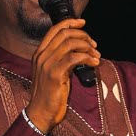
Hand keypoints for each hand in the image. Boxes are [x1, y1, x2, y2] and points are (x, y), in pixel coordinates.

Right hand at [26, 18, 98, 133]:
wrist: (40, 113)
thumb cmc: (50, 94)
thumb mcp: (53, 72)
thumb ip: (61, 60)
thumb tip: (80, 50)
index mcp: (40, 53)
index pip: (54, 29)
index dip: (70, 23)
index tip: (83, 22)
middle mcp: (41, 56)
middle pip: (65, 34)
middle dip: (84, 36)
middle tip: (94, 46)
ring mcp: (47, 64)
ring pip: (70, 44)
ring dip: (88, 47)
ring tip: (96, 57)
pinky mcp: (55, 74)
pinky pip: (74, 58)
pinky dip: (88, 58)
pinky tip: (94, 64)